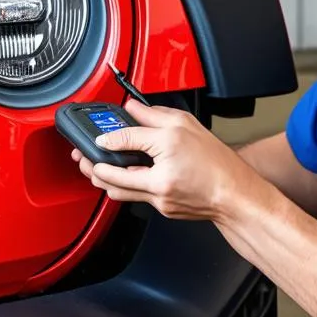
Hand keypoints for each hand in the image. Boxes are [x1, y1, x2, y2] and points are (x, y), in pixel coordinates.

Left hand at [71, 101, 254, 220]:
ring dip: (102, 180)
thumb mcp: (188, 126)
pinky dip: (125, 186)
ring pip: (119, 192)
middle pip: (112, 175)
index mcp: (167, 150)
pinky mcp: (162, 209)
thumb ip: (155, 115)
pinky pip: (136, 197)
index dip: (108, 136)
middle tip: (82, 157)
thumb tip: (133, 108)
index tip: (100, 136)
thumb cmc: (217, 162)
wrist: (234, 194)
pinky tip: (123, 177)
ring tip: (93, 169)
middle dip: (91, 165)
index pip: (126, 139)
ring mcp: (159, 198)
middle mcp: (160, 179)